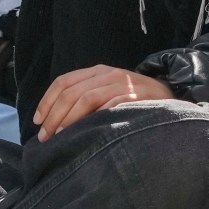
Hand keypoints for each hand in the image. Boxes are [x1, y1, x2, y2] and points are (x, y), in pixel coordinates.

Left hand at [32, 65, 173, 140]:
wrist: (171, 96)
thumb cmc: (134, 100)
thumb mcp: (108, 92)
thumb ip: (86, 99)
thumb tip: (56, 121)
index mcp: (97, 71)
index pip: (63, 82)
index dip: (47, 101)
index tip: (37, 121)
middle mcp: (108, 74)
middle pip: (71, 92)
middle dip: (54, 115)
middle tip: (45, 136)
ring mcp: (122, 84)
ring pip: (86, 98)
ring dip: (69, 119)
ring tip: (61, 136)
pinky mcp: (136, 97)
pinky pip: (110, 105)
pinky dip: (95, 118)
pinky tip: (87, 131)